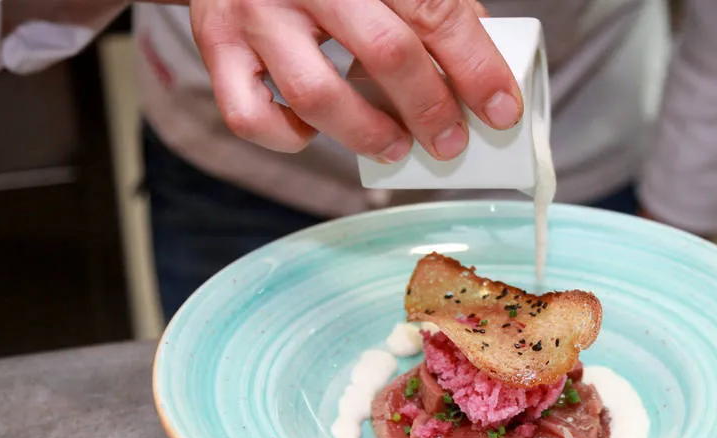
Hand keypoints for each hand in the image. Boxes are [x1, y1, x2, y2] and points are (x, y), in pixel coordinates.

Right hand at [190, 0, 522, 160]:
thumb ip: (428, 5)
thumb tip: (479, 70)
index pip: (434, 11)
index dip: (475, 67)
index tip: (501, 109)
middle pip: (385, 53)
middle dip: (430, 110)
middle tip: (449, 142)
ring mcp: (255, 14)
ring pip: (318, 96)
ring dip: (367, 134)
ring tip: (394, 145)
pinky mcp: (215, 47)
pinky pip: (251, 116)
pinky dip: (289, 137)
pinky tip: (314, 130)